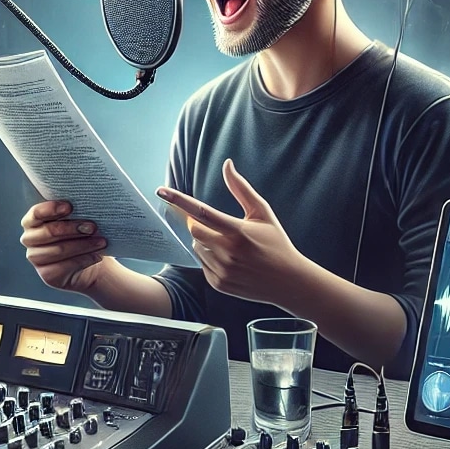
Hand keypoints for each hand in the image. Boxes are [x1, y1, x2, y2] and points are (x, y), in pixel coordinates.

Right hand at [20, 200, 108, 292]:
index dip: (51, 209)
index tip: (69, 207)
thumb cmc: (79, 234)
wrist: (88, 259)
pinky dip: (84, 259)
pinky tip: (97, 256)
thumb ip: (73, 212)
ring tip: (101, 242)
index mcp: (32, 221)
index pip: (36, 213)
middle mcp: (29, 239)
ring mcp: (36, 258)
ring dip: (83, 245)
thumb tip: (87, 203)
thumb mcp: (75, 219)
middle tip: (93, 226)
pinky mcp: (47, 274)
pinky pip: (65, 266)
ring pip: (60, 250)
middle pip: (49, 232)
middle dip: (72, 228)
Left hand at [156, 159, 302, 305]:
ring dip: (206, 242)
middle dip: (198, 224)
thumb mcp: (262, 213)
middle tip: (216, 225)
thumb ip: (241, 189)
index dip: (179, 200)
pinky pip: (203, 264)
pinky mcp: (219, 284)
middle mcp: (228, 252)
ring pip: (198, 247)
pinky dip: (210, 258)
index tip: (161, 191)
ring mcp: (222, 270)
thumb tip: (227, 164)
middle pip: (194, 230)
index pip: (201, 212)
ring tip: (230, 246)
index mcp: (238, 232)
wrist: (289, 281)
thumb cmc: (276, 243)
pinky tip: (231, 260)